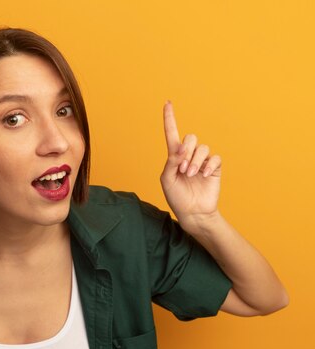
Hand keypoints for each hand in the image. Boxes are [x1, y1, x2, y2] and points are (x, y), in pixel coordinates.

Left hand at [160, 101, 221, 229]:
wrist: (192, 212)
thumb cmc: (176, 196)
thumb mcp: (167, 179)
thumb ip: (171, 161)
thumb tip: (181, 147)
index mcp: (175, 156)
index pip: (172, 134)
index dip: (170, 118)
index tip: (167, 102)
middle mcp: (189, 155)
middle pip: (191, 138)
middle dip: (186, 152)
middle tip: (182, 169)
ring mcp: (203, 161)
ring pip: (203, 148)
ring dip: (195, 160)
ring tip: (191, 174)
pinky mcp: (214, 168)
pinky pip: (215, 158)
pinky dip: (208, 165)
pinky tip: (203, 175)